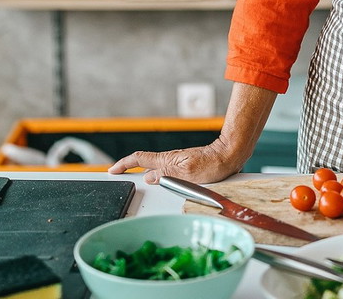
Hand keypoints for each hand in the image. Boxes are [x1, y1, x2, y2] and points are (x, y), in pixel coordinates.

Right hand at [107, 136, 245, 184]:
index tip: (112, 170)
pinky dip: (160, 180)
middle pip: (144, 166)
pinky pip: (166, 175)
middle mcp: (169, 161)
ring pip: (156, 171)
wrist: (229, 156)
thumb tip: (149, 178)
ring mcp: (176, 164)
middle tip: (119, 178)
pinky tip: (163, 187)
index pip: (139, 159)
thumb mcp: (187, 174)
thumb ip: (167, 175)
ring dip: (145, 177)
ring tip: (137, 185)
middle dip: (130, 171)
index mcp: (166, 160)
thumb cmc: (212, 164)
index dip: (123, 164)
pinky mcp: (184, 168)